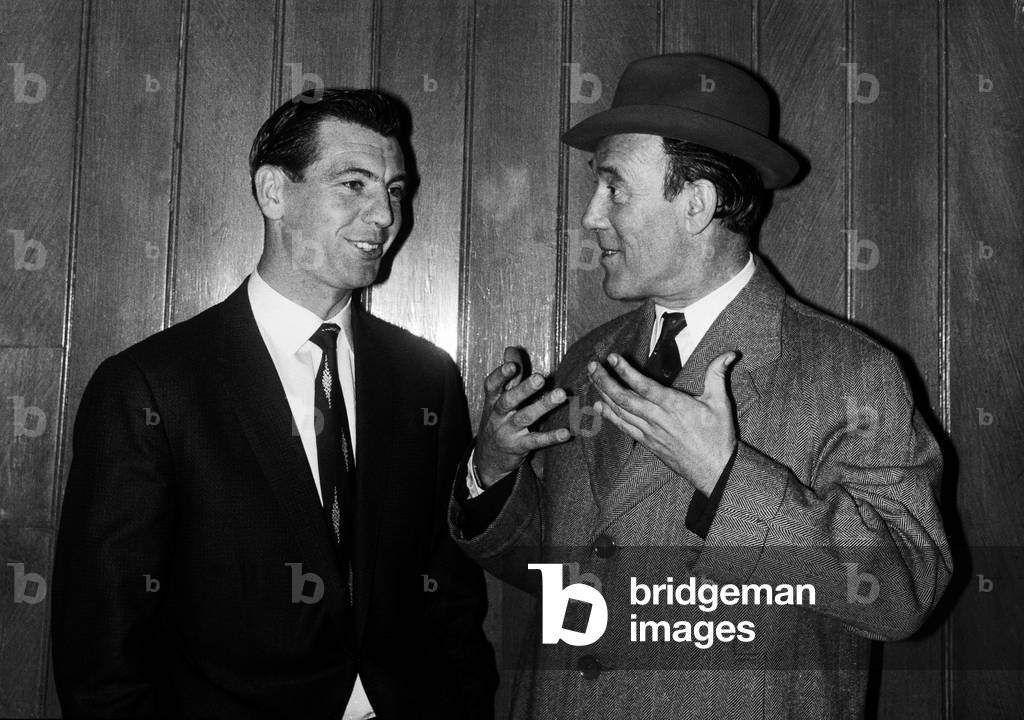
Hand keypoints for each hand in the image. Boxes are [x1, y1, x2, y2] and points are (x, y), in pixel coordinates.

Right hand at [475, 347, 570, 486]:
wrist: (487, 459)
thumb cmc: (497, 421)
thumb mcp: (496, 400)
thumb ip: (508, 376)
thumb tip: (511, 349)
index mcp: (492, 400)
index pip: (492, 385)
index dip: (501, 374)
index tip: (512, 364)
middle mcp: (498, 415)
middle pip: (508, 400)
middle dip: (523, 388)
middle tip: (540, 378)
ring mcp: (508, 431)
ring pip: (525, 417)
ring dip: (543, 406)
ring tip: (561, 395)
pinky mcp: (519, 447)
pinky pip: (536, 441)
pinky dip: (551, 437)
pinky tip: (566, 432)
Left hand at [588, 351, 737, 494]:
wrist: (714, 470)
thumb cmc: (718, 436)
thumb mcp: (721, 403)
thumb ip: (718, 375)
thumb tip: (729, 353)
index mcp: (673, 405)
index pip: (643, 385)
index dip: (625, 371)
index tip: (612, 357)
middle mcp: (657, 418)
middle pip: (624, 398)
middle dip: (605, 380)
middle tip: (592, 365)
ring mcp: (650, 432)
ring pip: (620, 411)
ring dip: (604, 394)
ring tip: (592, 377)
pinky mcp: (647, 443)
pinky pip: (624, 427)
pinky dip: (610, 416)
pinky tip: (599, 406)